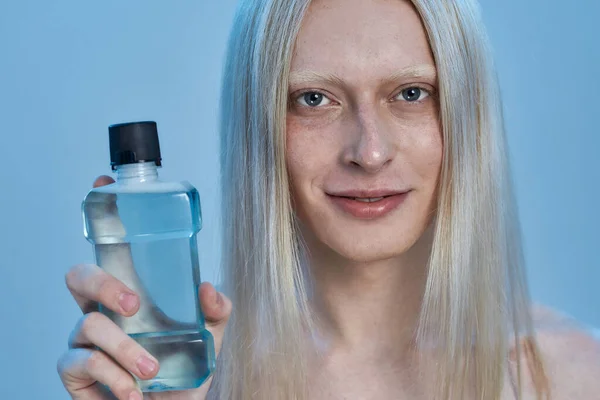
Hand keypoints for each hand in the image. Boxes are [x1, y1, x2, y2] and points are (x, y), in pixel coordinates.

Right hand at [57, 176, 231, 399]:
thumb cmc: (183, 372)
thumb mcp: (209, 338)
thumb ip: (217, 312)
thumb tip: (208, 288)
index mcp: (131, 294)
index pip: (110, 251)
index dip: (101, 217)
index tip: (103, 184)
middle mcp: (103, 311)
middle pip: (79, 276)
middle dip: (103, 283)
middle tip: (134, 304)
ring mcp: (85, 340)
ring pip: (87, 325)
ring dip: (124, 349)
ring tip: (151, 372)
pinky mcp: (76, 371)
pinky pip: (80, 362)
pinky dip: (112, 376)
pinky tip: (133, 393)